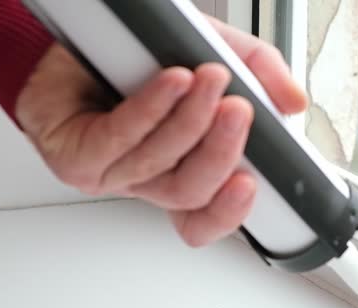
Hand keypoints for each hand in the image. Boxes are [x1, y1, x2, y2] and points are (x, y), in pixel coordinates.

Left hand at [17, 17, 306, 246]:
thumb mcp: (210, 53)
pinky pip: (119, 139)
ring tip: (211, 79)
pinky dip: (151, 109)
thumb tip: (291, 103)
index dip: (229, 212)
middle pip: (190, 192)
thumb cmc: (133, 57)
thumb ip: (257, 72)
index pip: (204, 215)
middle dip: (222, 152)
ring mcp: (109, 170)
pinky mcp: (75, 155)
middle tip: (241, 111)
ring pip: (159, 164)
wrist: (66, 42)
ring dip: (190, 121)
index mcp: (177, 169)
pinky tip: (172, 82)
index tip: (252, 184)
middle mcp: (145, 177)